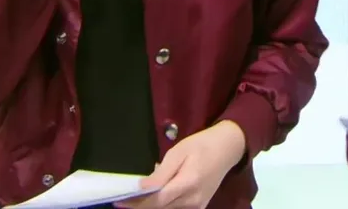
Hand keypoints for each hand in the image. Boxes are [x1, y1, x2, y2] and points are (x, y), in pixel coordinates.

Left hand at [116, 121, 246, 208]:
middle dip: (141, 205)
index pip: (156, 201)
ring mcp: (197, 206)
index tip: (119, 200)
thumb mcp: (179, 152)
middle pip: (160, 208)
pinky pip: (175, 208)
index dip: (136, 203)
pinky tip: (156, 194)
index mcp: (188, 184)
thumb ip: (161, 173)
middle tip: (125, 198)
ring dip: (151, 205)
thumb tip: (141, 188)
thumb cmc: (202, 144)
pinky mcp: (199, 206)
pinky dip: (163, 204)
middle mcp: (193, 200)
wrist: (228, 148)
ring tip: (138, 196)